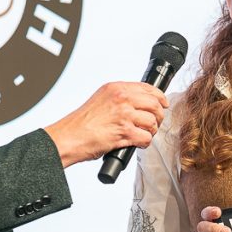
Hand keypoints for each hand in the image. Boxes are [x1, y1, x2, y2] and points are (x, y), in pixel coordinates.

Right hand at [44, 82, 167, 166]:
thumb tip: (140, 102)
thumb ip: (120, 97)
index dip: (160, 98)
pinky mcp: (124, 132)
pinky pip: (146, 137)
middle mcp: (121, 98)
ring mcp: (124, 115)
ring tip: (143, 134)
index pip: (148, 88)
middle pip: (155, 104)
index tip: (163, 104)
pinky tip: (137, 143)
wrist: (69, 137)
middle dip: (159, 116)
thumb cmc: (82, 123)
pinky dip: (144, 143)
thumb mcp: (101, 99)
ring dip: (151, 131)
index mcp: (116, 88)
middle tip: (154, 123)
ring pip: (153, 122)